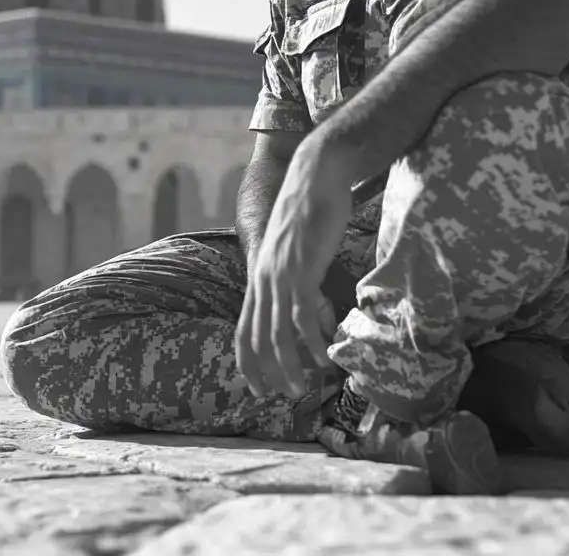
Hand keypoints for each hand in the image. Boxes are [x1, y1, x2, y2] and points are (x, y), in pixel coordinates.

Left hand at [235, 135, 349, 397]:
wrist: (316, 173)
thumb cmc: (310, 208)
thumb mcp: (293, 247)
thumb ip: (293, 274)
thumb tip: (304, 301)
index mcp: (258, 276)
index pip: (243, 332)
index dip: (248, 364)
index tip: (258, 389)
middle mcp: (263, 280)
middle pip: (258, 339)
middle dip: (269, 373)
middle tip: (287, 395)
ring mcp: (281, 275)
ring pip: (278, 334)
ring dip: (290, 365)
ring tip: (304, 387)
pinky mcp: (302, 269)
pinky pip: (302, 315)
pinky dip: (313, 340)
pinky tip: (325, 355)